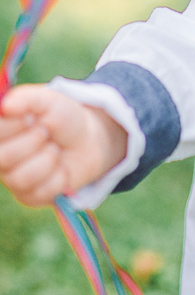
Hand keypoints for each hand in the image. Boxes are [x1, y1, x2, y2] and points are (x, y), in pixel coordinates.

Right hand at [0, 84, 128, 205]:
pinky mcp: (30, 196)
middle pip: (5, 157)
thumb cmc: (62, 117)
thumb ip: (26, 99)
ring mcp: (12, 178)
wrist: (87, 140)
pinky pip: (41, 192)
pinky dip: (58, 176)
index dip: (16, 125)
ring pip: (22, 178)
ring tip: (55, 149)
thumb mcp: (48, 100)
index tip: (32, 118)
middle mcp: (1, 156)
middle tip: (47, 132)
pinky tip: (60, 167)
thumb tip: (5, 106)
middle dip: (35, 141)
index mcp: (1, 132)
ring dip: (48, 159)